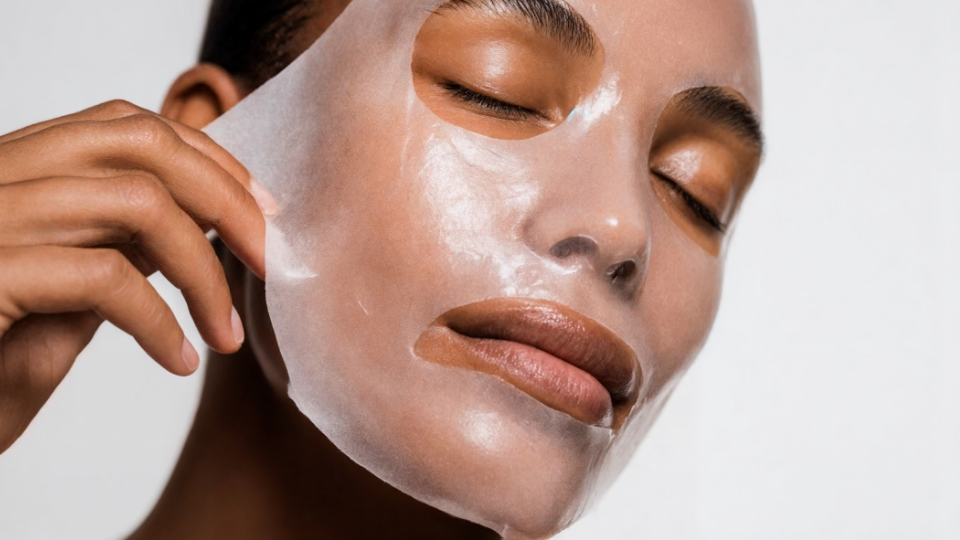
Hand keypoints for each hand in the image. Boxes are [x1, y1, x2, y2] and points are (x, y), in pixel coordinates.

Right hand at [0, 100, 266, 453]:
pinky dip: (161, 322)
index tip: (262, 209)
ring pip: (138, 204)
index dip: (208, 160)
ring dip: (205, 275)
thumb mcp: (63, 295)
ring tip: (227, 334)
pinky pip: (106, 277)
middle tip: (270, 258)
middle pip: (142, 143)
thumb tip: (196, 220)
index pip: (127, 126)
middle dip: (227, 200)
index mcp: (13, 166)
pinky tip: (178, 362)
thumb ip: (116, 245)